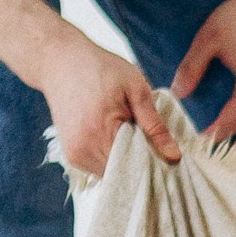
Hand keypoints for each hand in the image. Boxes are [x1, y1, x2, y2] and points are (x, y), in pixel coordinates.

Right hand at [36, 23, 182, 175]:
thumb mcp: (136, 89)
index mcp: (100, 133)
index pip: (137, 166)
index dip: (157, 161)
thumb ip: (155, 125)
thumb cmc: (101, 69)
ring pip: (114, 173)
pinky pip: (102, 167)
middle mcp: (83, 151)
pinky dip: (115, 157)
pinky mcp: (72, 156)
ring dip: (129, 160)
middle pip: (126, 173)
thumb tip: (174, 157)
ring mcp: (75, 156)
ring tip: (133, 134)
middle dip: (144, 162)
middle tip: (155, 140)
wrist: (61, 62)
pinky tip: (119, 137)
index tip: (171, 154)